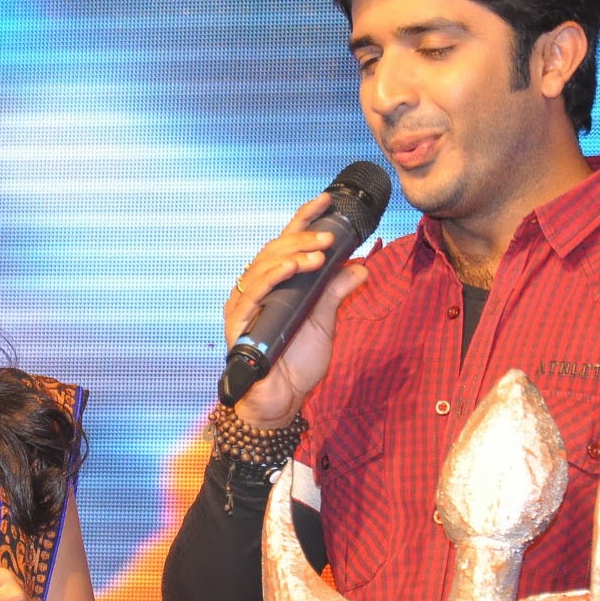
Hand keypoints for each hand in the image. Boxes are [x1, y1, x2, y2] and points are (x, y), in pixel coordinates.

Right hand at [225, 191, 369, 427]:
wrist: (282, 401)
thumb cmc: (298, 363)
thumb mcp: (325, 322)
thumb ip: (337, 293)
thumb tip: (361, 266)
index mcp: (278, 284)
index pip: (288, 243)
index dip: (304, 219)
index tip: (326, 199)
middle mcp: (258, 288)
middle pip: (276, 249)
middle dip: (304, 236)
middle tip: (331, 234)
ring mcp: (246, 303)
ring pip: (265, 264)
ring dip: (294, 253)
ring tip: (321, 251)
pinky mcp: (238, 321)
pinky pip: (254, 291)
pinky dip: (274, 276)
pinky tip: (293, 267)